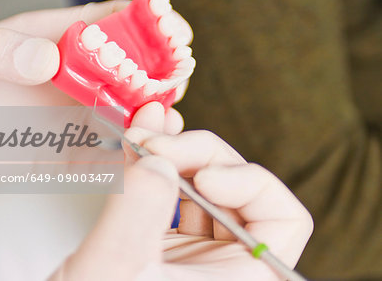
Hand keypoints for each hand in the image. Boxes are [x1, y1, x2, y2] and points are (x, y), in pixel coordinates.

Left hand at [0, 2, 183, 196]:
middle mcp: (70, 78)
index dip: (147, 24)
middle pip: (130, 71)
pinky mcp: (64, 156)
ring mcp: (71, 118)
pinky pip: (103, 159)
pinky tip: (140, 160)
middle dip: (160, 76)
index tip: (174, 33)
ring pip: (126, 116)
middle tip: (176, 86)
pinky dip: (125, 160)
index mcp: (51, 41)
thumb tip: (49, 57)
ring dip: (151, 120)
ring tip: (166, 126)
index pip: (109, 23)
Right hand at [50, 116, 312, 279]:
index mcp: (235, 280)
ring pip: (201, 185)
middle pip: (236, 190)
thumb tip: (158, 161)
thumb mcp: (113, 271)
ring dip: (174, 151)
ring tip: (144, 130)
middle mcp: (221, 265)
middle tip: (155, 143)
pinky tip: (136, 143)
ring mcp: (191, 251)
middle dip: (197, 156)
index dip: (251, 186)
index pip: (282, 221)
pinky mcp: (161, 241)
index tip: (203, 178)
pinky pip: (167, 191)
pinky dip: (153, 163)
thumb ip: (137, 213)